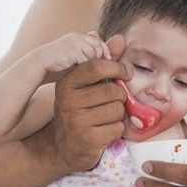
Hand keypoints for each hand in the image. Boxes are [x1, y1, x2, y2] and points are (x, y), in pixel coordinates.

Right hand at [48, 34, 129, 172]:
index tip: (125, 74)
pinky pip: (117, 128)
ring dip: (117, 116)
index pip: (97, 67)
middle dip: (118, 98)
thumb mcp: (84, 87)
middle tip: (110, 103)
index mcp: (66, 84)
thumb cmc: (77, 112)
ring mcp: (77, 122)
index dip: (117, 68)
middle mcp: (68, 101)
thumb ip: (103, 63)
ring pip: (117, 110)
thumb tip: (119, 38)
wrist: (61, 148)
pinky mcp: (88, 140)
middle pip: (113, 91)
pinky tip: (103, 133)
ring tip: (104, 119)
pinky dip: (116, 131)